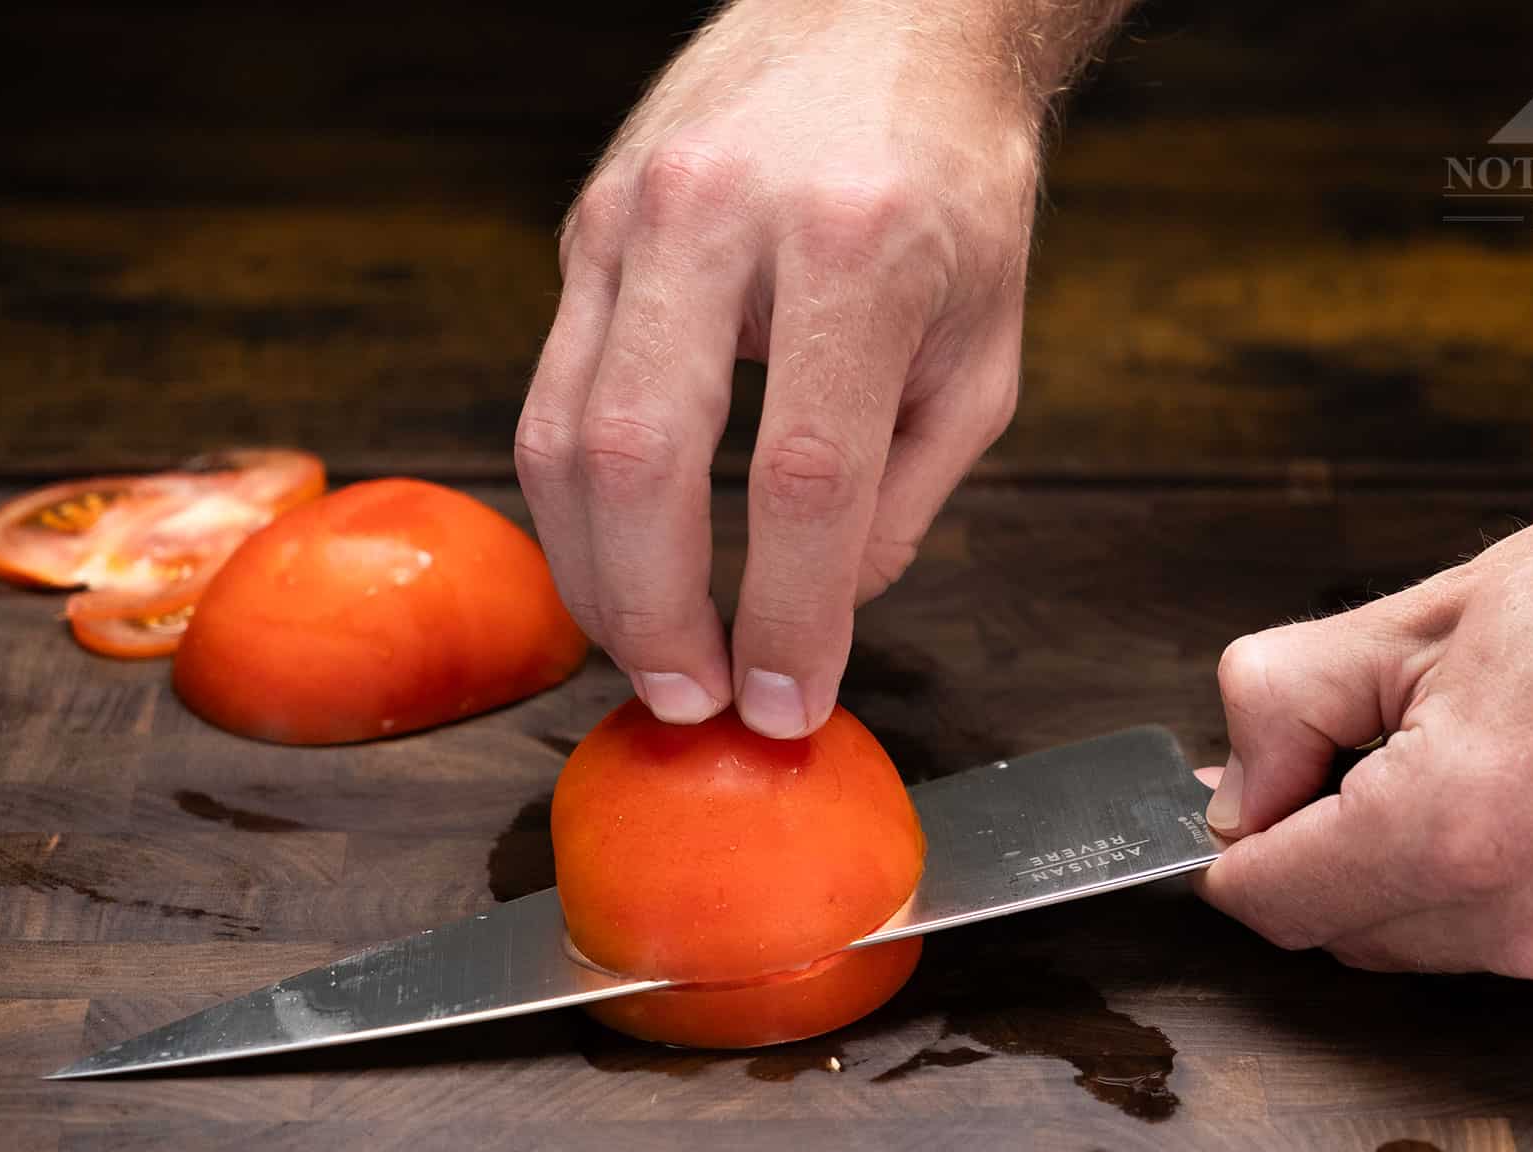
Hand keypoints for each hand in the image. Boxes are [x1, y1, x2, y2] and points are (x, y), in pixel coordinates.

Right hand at [516, 1, 1043, 737]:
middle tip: (692, 700)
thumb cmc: (955, 185)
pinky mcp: (586, 225)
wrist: (889, 15)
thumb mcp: (981, 349)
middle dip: (654, 614)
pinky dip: (576, 500)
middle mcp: (722, 216)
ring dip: (594, 575)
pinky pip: (551, 390)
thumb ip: (905, 492)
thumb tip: (819, 611)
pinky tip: (616, 558)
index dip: (787, 615)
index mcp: (856, 246)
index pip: (803, 478)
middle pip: (641, 459)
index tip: (787, 703)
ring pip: (562, 435)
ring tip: (649, 652)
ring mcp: (631, 212)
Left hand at [1193, 428, 1532, 989]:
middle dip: (1309, 853)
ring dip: (1391, 871)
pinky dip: (1474, 884)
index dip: (1230, 852)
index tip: (1230, 808)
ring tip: (1435, 751)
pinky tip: (1508, 791)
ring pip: (1420, 943)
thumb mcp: (1418, 617)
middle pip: (1340, 933)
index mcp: (1463, 829)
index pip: (1275, 904)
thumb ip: (1286, 706)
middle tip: (1324, 755)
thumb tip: (1231, 788)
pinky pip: (1504, 940)